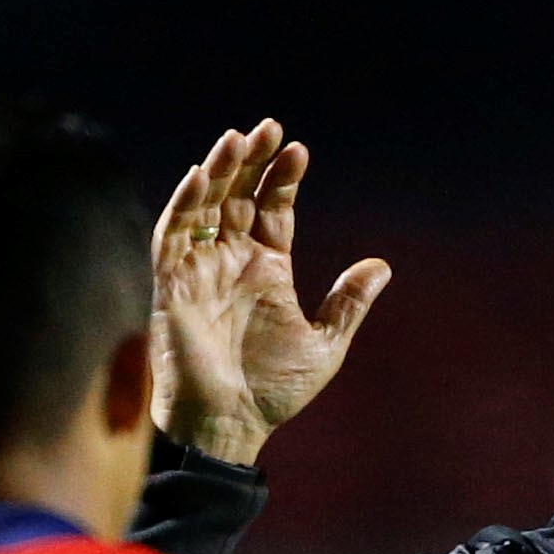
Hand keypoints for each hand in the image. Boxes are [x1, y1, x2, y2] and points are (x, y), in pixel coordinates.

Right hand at [149, 118, 391, 464]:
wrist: (230, 426)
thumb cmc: (273, 392)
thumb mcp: (324, 344)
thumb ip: (348, 303)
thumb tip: (383, 266)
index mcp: (267, 270)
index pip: (272, 209)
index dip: (283, 179)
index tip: (300, 151)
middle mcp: (231, 263)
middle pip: (237, 196)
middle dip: (250, 161)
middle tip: (269, 127)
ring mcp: (199, 271)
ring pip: (203, 207)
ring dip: (217, 172)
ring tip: (237, 139)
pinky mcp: (171, 286)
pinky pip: (172, 236)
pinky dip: (183, 206)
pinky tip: (200, 177)